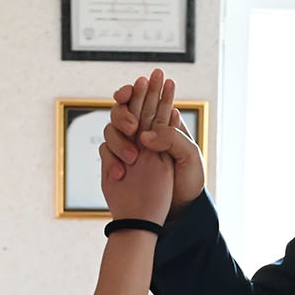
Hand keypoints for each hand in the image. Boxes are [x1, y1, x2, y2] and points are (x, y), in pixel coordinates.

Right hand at [98, 79, 174, 224]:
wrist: (177, 210)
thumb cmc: (188, 182)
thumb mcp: (189, 156)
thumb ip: (172, 138)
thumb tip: (145, 134)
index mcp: (163, 127)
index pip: (148, 100)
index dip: (141, 90)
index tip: (137, 84)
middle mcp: (143, 133)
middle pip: (123, 110)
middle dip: (124, 113)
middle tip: (133, 128)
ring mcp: (129, 148)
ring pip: (112, 130)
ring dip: (118, 140)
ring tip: (132, 159)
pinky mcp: (117, 164)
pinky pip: (105, 153)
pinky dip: (110, 159)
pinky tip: (120, 174)